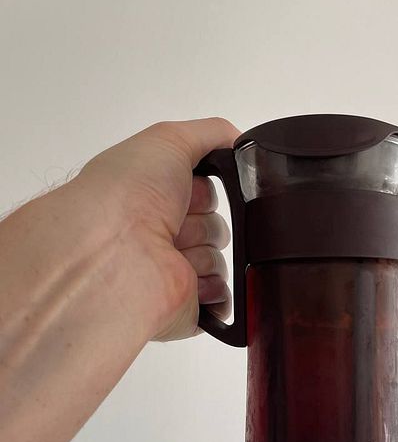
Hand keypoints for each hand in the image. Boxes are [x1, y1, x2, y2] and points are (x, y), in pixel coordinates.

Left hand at [74, 117, 239, 340]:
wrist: (113, 251)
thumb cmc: (128, 192)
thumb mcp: (169, 139)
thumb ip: (210, 133)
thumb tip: (240, 142)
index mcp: (153, 200)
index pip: (206, 194)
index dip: (207, 190)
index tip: (193, 190)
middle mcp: (160, 237)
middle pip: (217, 227)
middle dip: (206, 223)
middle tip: (179, 221)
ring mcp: (171, 274)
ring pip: (221, 261)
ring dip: (206, 254)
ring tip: (176, 253)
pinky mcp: (184, 307)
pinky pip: (221, 300)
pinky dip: (217, 292)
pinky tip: (195, 283)